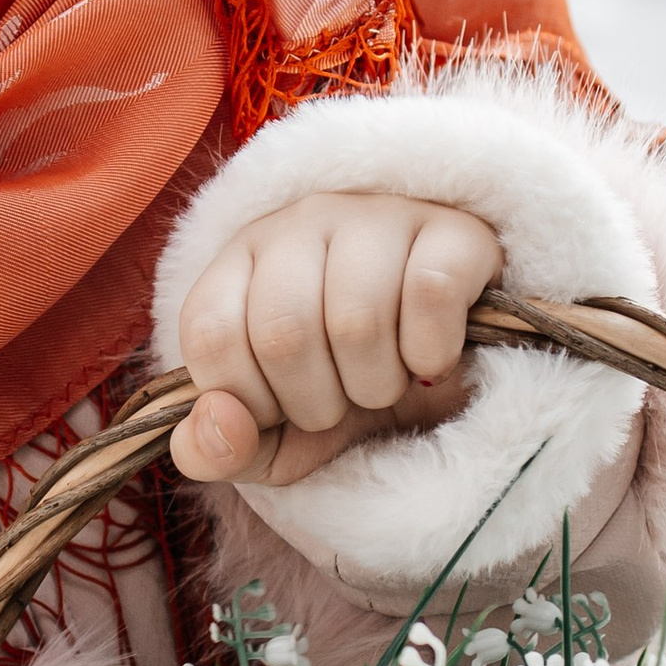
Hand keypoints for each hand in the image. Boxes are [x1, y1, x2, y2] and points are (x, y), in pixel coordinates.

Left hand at [169, 190, 501, 488]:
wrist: (443, 373)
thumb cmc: (343, 393)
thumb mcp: (271, 439)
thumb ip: (217, 449)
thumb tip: (218, 422)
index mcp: (240, 262)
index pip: (212, 332)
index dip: (247, 398)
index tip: (280, 410)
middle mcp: (300, 224)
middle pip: (283, 332)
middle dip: (316, 402)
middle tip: (343, 400)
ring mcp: (377, 216)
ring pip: (357, 318)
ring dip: (376, 385)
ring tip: (388, 380)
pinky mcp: (453, 228)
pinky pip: (431, 293)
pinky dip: (432, 353)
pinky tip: (431, 359)